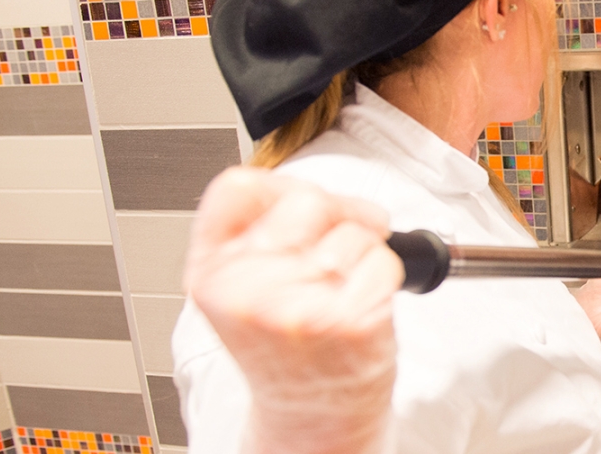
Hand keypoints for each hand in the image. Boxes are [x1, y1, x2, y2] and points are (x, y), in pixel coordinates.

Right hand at [185, 167, 403, 453]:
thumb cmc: (293, 349)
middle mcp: (244, 289)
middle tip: (337, 255)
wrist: (314, 415)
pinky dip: (388, 276)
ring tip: (344, 291)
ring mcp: (293, 306)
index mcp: (212, 273)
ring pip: (354, 231)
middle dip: (338, 216)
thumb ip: (260, 233)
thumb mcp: (247, 288)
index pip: (237, 186)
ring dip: (364, 254)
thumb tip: (314, 189)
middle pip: (308, 199)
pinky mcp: (343, 320)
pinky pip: (384, 261)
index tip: (302, 210)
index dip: (281, 187)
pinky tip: (364, 306)